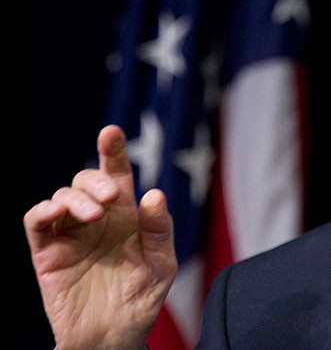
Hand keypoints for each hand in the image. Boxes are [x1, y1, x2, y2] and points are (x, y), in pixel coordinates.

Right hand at [23, 125, 177, 349]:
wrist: (114, 337)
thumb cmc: (141, 300)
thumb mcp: (161, 264)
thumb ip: (159, 230)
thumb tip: (154, 194)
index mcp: (126, 217)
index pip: (118, 175)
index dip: (113, 152)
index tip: (111, 132)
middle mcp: (97, 219)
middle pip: (88, 180)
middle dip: (98, 179)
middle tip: (113, 196)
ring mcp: (70, 234)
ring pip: (62, 195)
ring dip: (77, 196)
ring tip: (95, 214)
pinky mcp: (47, 253)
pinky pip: (37, 221)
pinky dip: (44, 210)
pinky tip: (58, 212)